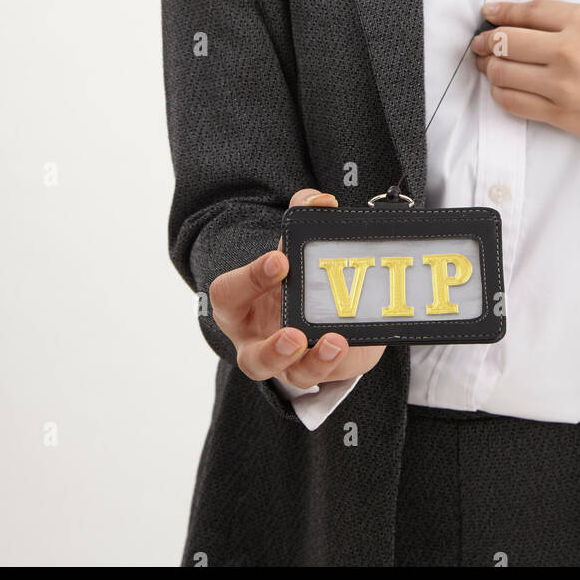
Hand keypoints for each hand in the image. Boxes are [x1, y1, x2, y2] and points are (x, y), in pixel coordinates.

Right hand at [208, 188, 386, 389]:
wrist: (311, 304)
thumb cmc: (289, 275)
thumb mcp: (291, 244)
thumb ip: (303, 212)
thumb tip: (322, 201)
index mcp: (240, 304)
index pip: (228, 294)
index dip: (249, 279)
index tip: (280, 260)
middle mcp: (257, 341)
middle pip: (252, 359)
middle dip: (273, 349)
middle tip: (294, 333)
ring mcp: (288, 363)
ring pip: (292, 377)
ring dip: (314, 363)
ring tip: (335, 342)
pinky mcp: (320, 370)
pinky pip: (326, 374)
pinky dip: (338, 361)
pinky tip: (351, 344)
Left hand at [471, 0, 579, 160]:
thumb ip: (571, 22)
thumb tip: (525, 20)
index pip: (526, 12)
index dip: (499, 13)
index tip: (487, 13)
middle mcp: (570, 49)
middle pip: (505, 41)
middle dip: (484, 42)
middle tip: (478, 45)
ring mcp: (564, 84)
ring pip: (502, 72)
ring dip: (489, 69)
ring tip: (489, 68)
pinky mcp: (563, 115)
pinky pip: (514, 102)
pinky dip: (501, 94)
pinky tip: (504, 90)